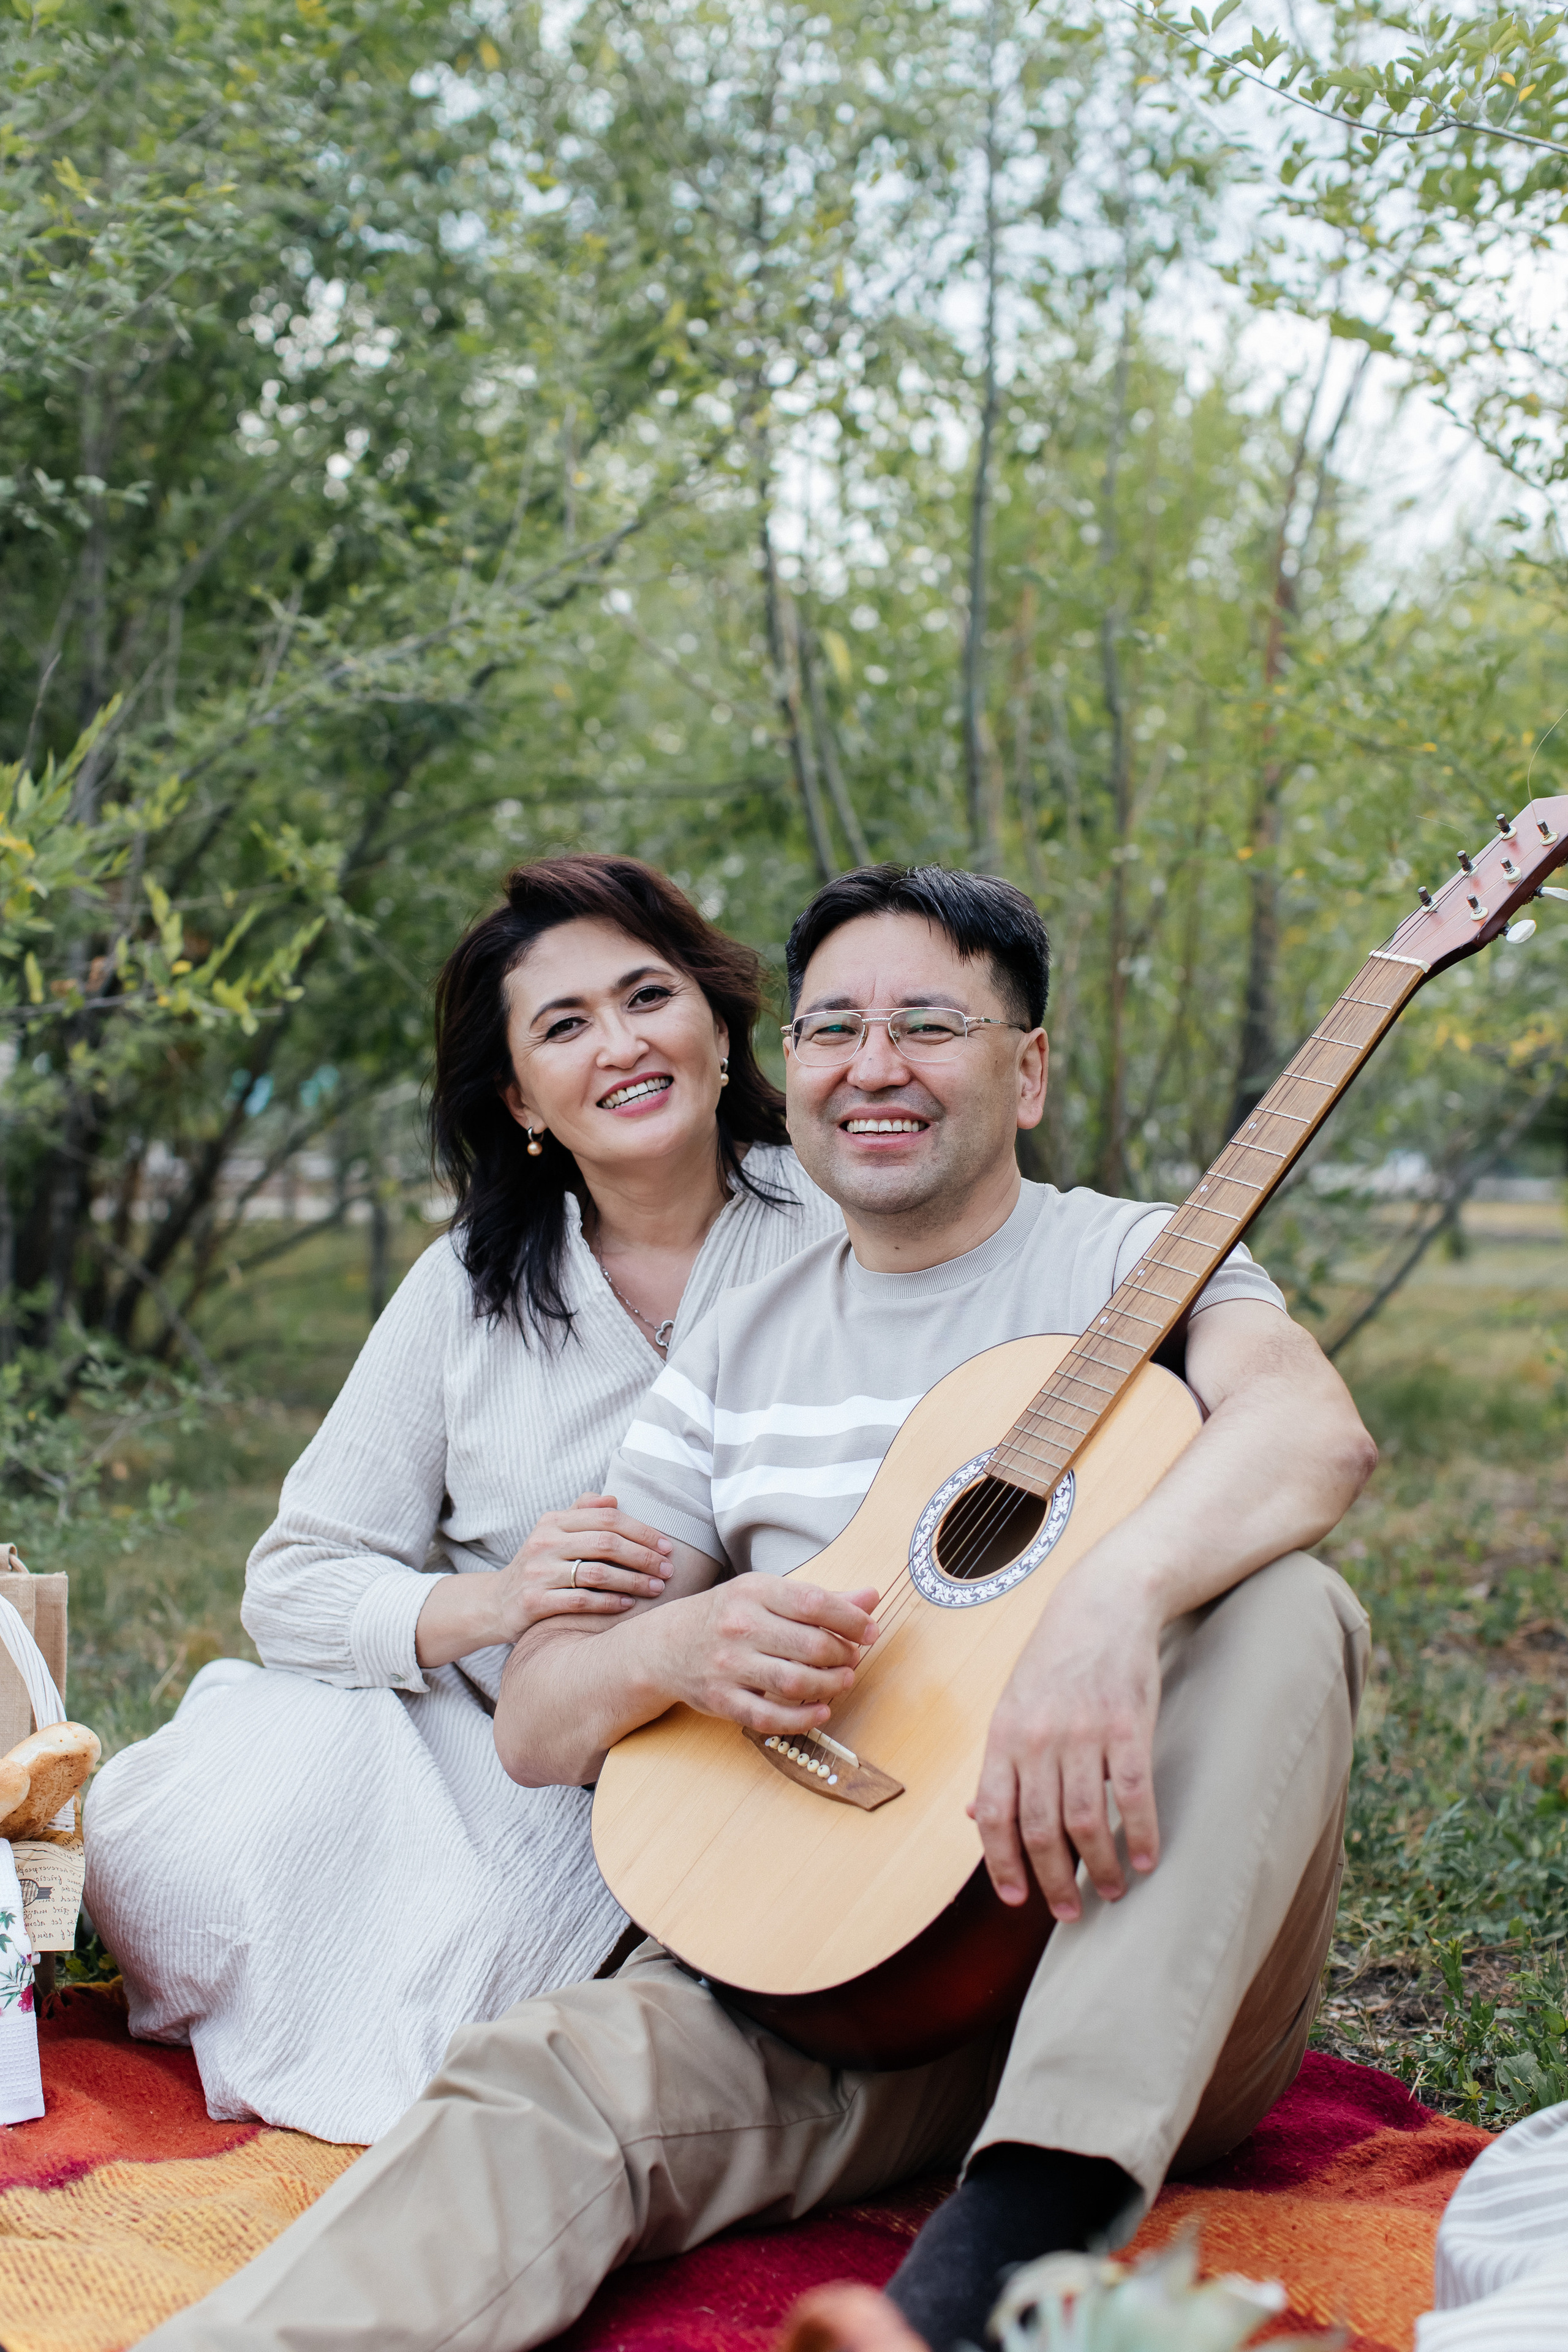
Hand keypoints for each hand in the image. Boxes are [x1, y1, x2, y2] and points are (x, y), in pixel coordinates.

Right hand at [491, 1493, 673, 1641]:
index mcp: (553, 1521)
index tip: (667, 1546)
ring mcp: (537, 1572)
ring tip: (656, 1589)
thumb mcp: (554, 1534)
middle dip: (644, 1556)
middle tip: (668, 1570)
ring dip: (633, 1581)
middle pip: (606, 1543)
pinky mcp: (534, 1601)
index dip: (642, 1531)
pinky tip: (629, 1605)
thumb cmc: (539, 1566)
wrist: (496, 1603)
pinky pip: (581, 1601)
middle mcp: (544, 1542)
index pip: (607, 1518)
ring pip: (598, 1573)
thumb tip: (614, 1499)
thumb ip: (582, 1513)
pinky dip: (609, 1602)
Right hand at [656, 1575, 879, 1736]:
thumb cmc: (727, 1615)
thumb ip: (820, 1599)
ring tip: (842, 1680)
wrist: (666, 1645)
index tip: (870, 1631)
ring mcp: (729, 1666)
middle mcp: (740, 1626)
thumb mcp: (767, 1594)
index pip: (814, 1603)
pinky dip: (803, 1719)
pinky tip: (822, 1710)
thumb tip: (871, 1597)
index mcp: (754, 1591)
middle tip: (852, 1658)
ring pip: (795, 1683)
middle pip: (811, 1646)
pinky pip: (769, 1718)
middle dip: (844, 1655)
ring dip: (830, 1685)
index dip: (851, 1619)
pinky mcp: (722, 1700)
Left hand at [969, 1561, 1161, 1920]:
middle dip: (1053, 1880)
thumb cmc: (1055, 1660)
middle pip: (1041, 1828)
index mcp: (1004, 1736)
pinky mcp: (1128, 1726)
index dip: (1001, 1863)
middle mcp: (1039, 1738)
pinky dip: (1141, 1832)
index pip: (994, 1813)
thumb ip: (999, 1764)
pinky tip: (1146, 1857)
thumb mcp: (1013, 1706)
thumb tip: (973, 1815)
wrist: (1103, 1605)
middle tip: (1069, 1911)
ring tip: (1111, 1890)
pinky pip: (1133, 1793)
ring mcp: (1085, 1733)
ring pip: (1086, 1819)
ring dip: (1099, 1865)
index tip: (1015, 1899)